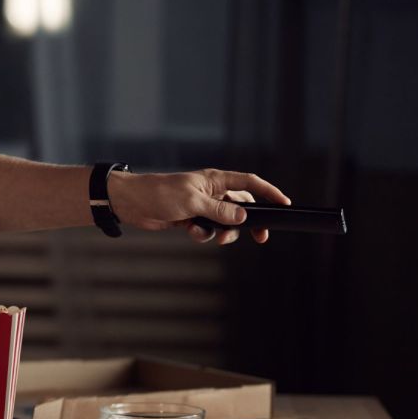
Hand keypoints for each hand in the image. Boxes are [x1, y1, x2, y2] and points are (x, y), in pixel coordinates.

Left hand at [109, 169, 290, 244]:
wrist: (133, 203)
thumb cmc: (160, 193)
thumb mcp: (193, 202)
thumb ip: (219, 211)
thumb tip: (244, 217)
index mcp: (215, 180)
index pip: (249, 184)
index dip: (268, 192)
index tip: (285, 204)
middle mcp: (212, 192)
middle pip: (242, 207)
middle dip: (250, 222)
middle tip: (261, 238)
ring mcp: (202, 206)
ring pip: (225, 222)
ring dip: (225, 233)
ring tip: (218, 238)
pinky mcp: (191, 219)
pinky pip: (207, 230)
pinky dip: (203, 234)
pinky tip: (191, 232)